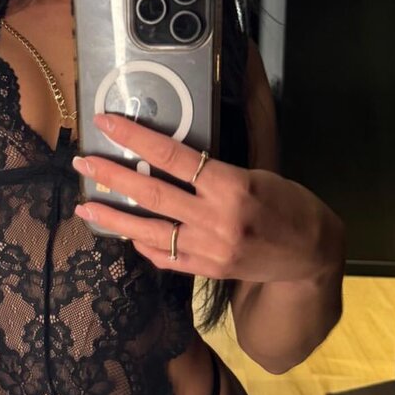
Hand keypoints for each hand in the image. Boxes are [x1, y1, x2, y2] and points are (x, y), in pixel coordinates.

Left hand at [72, 112, 335, 284]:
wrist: (312, 256)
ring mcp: (209, 249)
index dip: (137, 138)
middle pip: (152, 194)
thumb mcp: (259, 173)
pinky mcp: (207, 271)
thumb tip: (171, 151)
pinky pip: (165, 258)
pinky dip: (143, 245)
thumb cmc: (290, 205)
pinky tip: (124, 235)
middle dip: (112, 177)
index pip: (173, 157)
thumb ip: (215, 168)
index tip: (107, 123)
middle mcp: (217, 219)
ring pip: (149, 231)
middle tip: (82, 162)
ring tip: (84, 206)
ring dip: (113, 218)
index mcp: (232, 186)